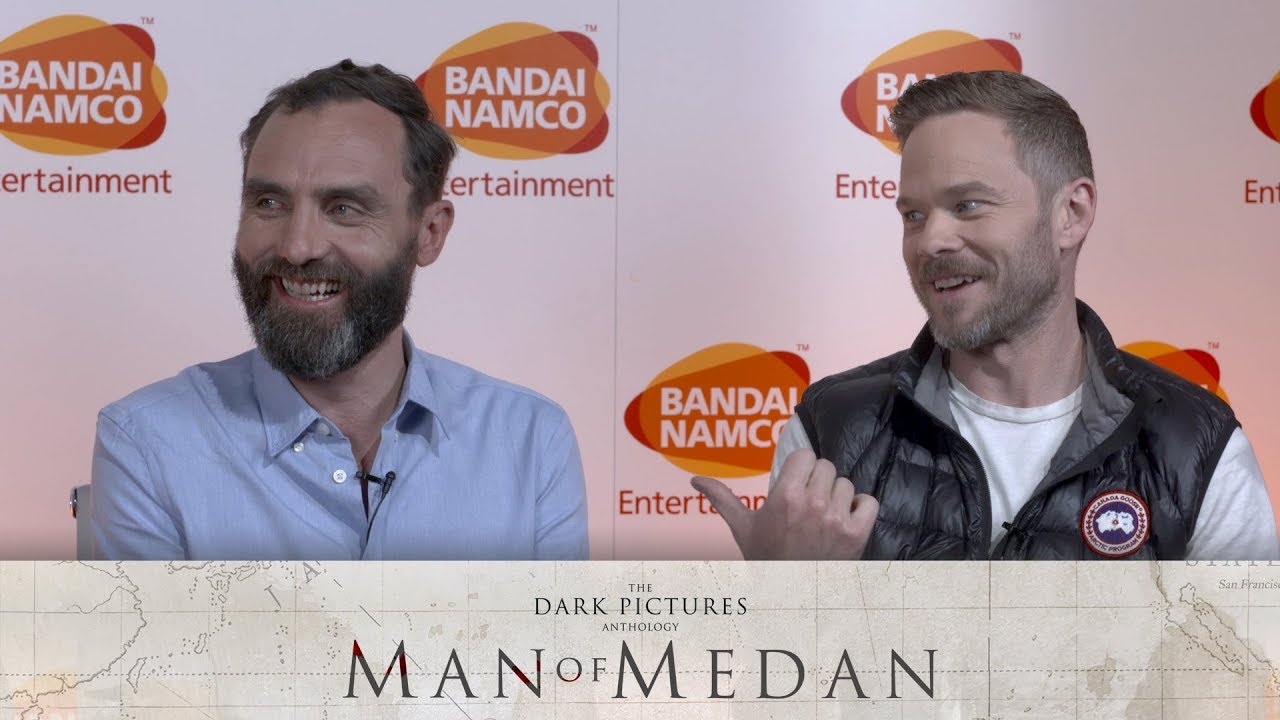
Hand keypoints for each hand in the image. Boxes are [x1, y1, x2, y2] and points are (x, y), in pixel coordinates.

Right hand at [690, 449, 878, 559]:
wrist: (790, 596)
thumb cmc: (765, 558)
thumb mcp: (742, 528)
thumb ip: (722, 498)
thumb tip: (695, 480)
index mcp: (785, 495)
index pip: (805, 456)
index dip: (801, 467)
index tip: (796, 481)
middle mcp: (813, 503)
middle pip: (826, 467)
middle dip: (817, 481)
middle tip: (808, 501)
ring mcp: (837, 518)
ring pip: (846, 484)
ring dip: (838, 496)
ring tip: (824, 515)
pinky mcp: (857, 534)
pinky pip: (869, 502)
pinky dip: (861, 508)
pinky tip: (845, 519)